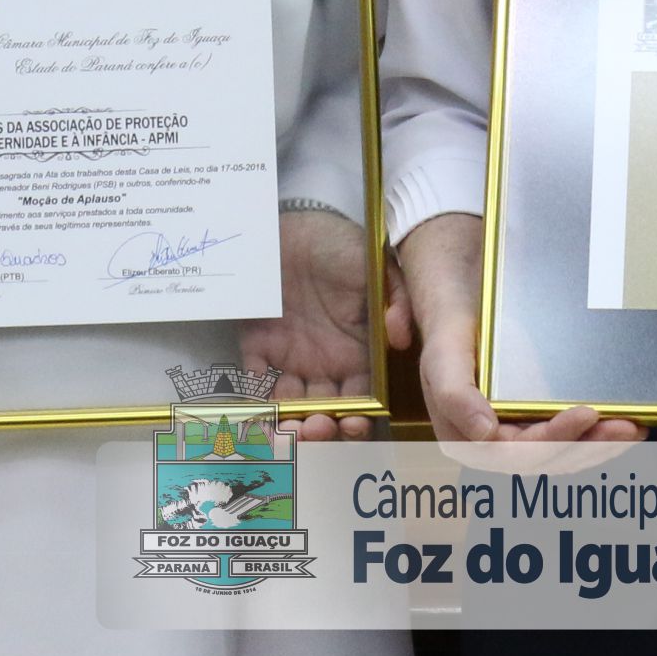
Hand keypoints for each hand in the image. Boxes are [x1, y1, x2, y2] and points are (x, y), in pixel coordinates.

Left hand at [240, 208, 381, 441]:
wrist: (293, 223)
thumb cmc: (341, 245)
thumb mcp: (377, 267)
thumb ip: (397, 300)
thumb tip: (401, 339)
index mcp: (359, 352)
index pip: (362, 397)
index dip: (359, 417)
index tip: (354, 424)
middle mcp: (326, 363)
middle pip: (326, 410)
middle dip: (322, 428)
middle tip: (315, 429)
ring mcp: (291, 357)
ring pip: (291, 404)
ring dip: (289, 424)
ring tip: (288, 432)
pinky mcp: (259, 346)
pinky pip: (256, 381)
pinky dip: (255, 402)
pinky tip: (257, 417)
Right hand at [392, 214, 642, 447]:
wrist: (461, 314)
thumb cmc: (450, 336)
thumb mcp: (443, 357)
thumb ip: (454, 394)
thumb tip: (484, 433)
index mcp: (468, 441)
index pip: (517, 453)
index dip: (554, 440)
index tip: (586, 415)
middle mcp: (496, 448)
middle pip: (549, 460)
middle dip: (589, 447)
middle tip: (625, 426)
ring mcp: (522, 438)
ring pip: (566, 456)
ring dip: (601, 447)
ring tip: (634, 428)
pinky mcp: (540, 425)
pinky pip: (572, 440)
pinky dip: (599, 436)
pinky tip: (627, 425)